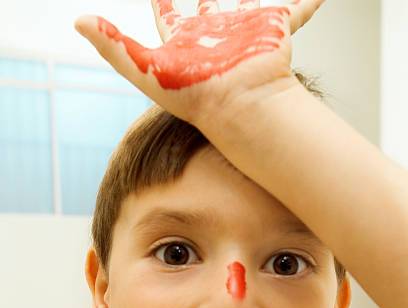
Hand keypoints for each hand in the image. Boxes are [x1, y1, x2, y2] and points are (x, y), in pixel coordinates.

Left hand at [75, 0, 323, 125]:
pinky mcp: (275, 30)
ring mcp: (246, 30)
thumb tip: (75, 21)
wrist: (239, 109)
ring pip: (251, 0)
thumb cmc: (193, 95)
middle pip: (209, 2)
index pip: (167, 12)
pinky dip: (310, 1)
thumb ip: (112, 45)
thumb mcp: (143, 68)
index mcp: (187, 38)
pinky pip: (297, 9)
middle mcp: (216, 32)